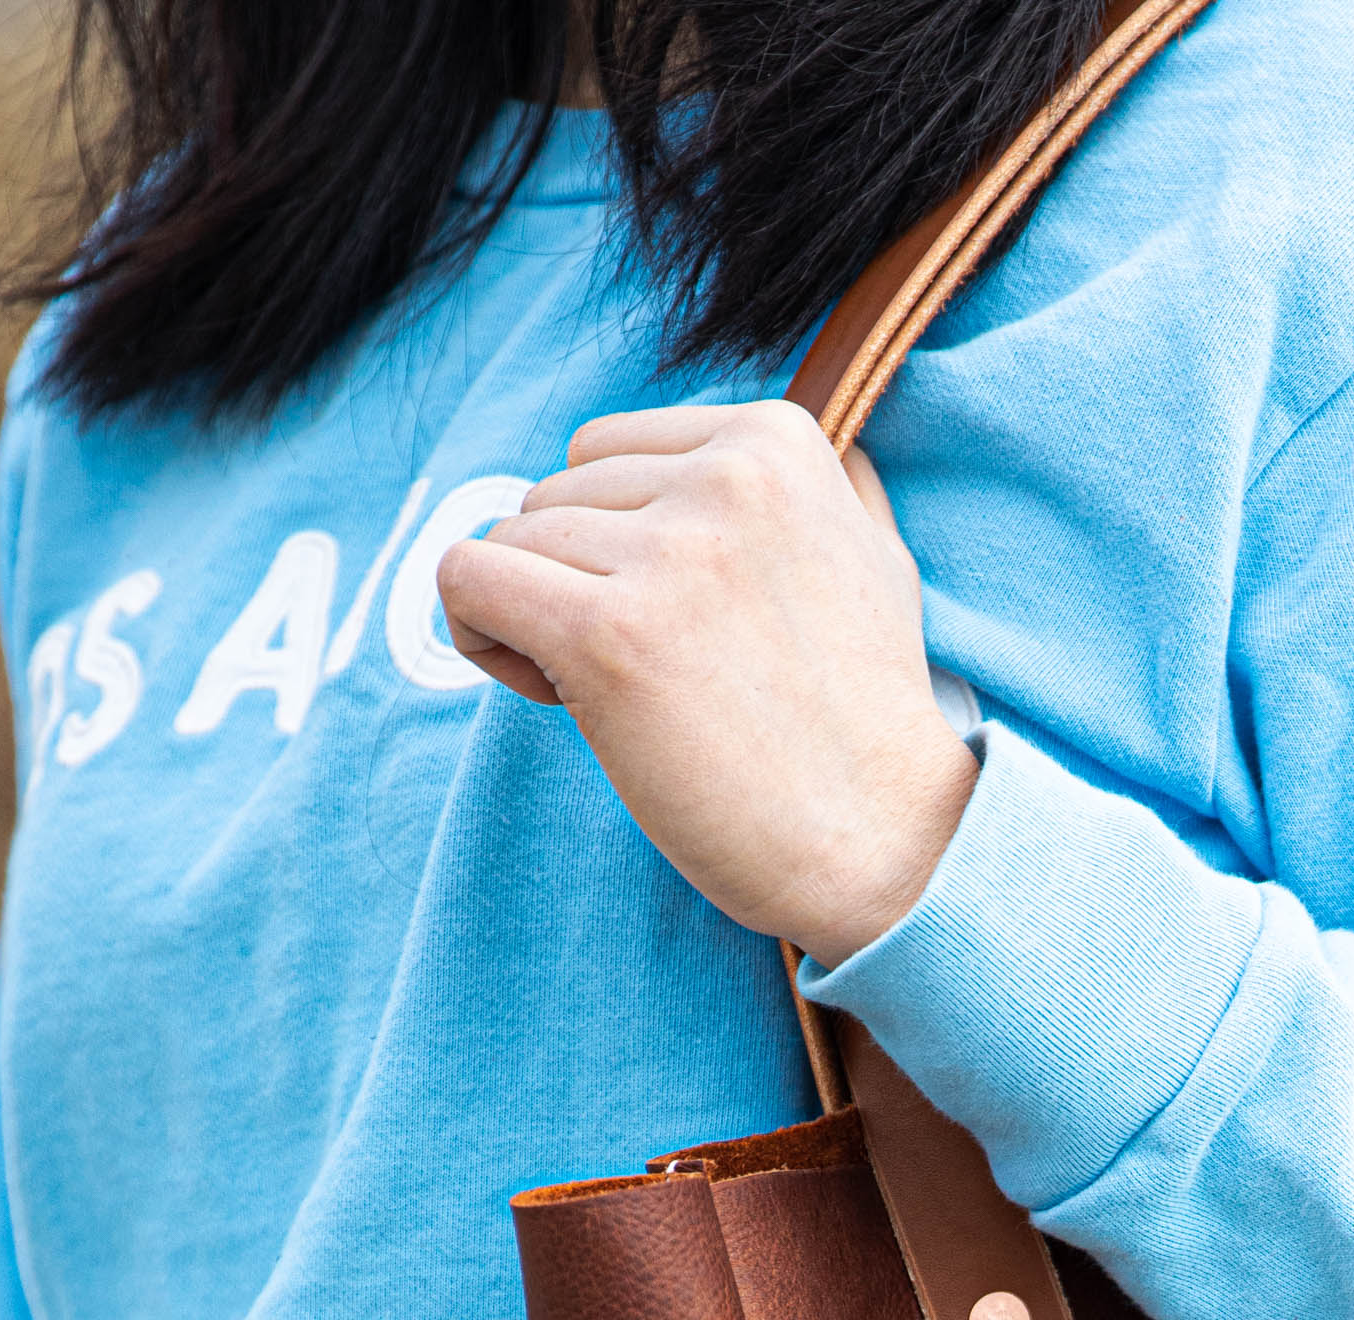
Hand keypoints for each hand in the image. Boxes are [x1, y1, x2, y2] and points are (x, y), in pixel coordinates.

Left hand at [436, 405, 978, 967]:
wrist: (887, 845)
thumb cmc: (867, 727)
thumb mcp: (872, 560)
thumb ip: (813, 490)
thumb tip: (740, 446)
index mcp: (778, 440)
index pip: (609, 450)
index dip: (615, 537)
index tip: (672, 619)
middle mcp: (725, 479)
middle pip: (555, 492)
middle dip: (575, 582)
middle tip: (652, 676)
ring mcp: (669, 555)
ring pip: (511, 539)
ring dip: (535, 622)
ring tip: (617, 698)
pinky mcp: (609, 637)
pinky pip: (466, 581)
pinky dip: (477, 636)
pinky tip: (542, 688)